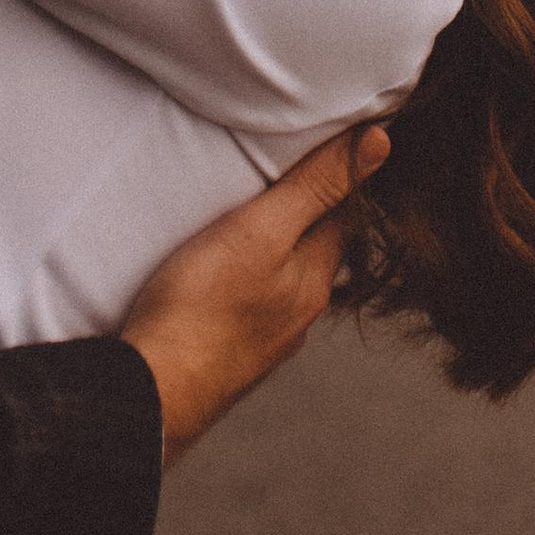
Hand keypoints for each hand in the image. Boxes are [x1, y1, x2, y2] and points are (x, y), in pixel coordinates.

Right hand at [118, 123, 386, 465]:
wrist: (153, 393)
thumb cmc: (202, 307)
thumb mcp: (260, 230)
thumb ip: (315, 186)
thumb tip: (380, 141)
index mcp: (315, 281)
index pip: (344, 215)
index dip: (337, 176)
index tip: (323, 141)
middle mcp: (300, 315)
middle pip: (313, 249)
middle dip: (300, 214)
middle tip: (273, 173)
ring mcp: (266, 342)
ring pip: (281, 281)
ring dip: (271, 252)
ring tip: (241, 220)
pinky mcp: (229, 357)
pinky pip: (249, 308)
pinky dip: (243, 284)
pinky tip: (217, 277)